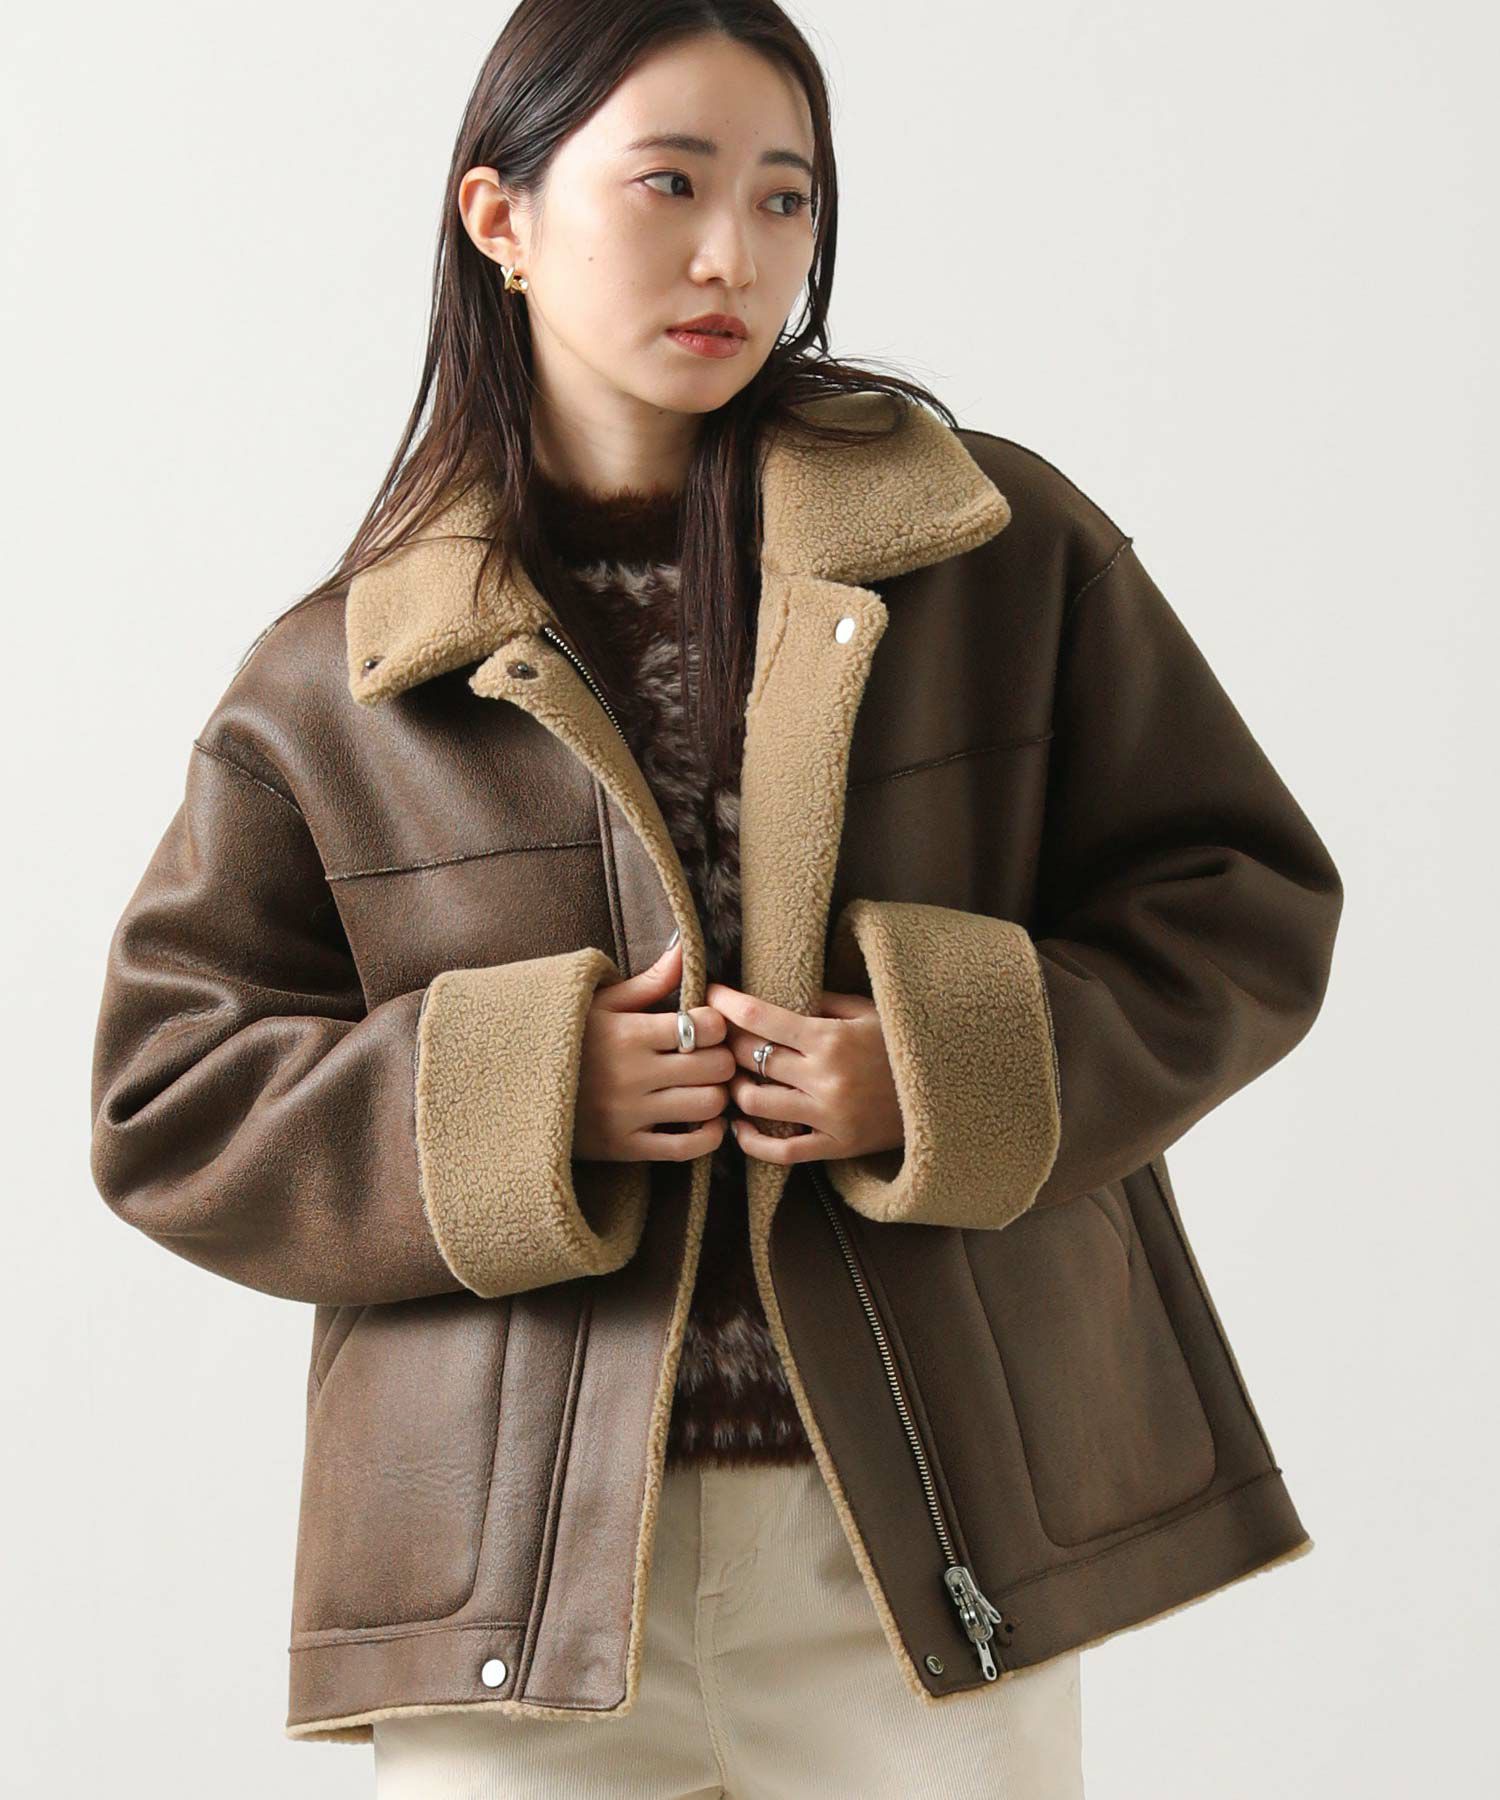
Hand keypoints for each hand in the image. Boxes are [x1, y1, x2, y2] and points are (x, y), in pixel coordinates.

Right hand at [572, 937, 735, 1162]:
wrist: (514, 1087)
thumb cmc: (568, 1038)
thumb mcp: (600, 1003)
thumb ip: (648, 981)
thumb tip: (682, 947)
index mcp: (629, 1034)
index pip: (704, 1026)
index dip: (716, 1023)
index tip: (706, 1024)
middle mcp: (632, 1075)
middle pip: (714, 1067)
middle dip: (722, 1059)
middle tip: (712, 1057)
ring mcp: (629, 1114)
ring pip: (707, 1106)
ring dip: (716, 1095)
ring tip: (704, 1086)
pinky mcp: (623, 1148)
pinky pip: (685, 1150)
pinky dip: (707, 1137)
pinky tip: (702, 1122)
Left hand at [705, 981, 903, 1164]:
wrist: (945, 1096)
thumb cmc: (902, 1046)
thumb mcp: (869, 1012)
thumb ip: (824, 1002)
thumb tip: (780, 995)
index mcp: (830, 1038)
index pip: (761, 1017)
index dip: (727, 1005)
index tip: (710, 995)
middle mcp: (824, 1077)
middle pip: (750, 1058)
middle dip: (727, 1043)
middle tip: (718, 1037)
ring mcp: (827, 1116)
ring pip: (755, 1103)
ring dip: (736, 1088)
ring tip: (733, 1078)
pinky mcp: (834, 1146)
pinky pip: (780, 1151)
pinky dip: (751, 1141)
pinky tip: (739, 1126)